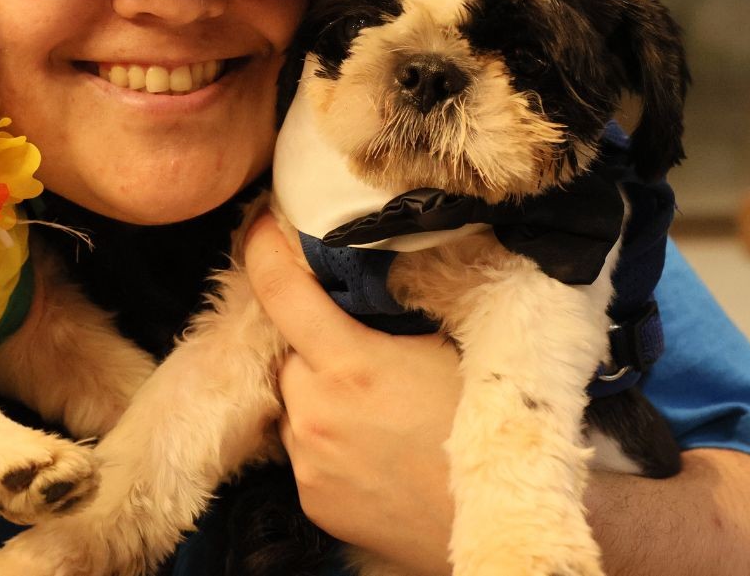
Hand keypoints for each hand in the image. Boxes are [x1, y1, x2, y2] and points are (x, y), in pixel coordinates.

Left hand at [242, 215, 456, 575]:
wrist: (491, 527)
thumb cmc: (482, 430)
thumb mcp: (451, 348)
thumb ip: (400, 309)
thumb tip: (374, 267)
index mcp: (348, 364)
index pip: (280, 289)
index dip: (261, 246)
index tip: (258, 222)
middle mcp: (313, 413)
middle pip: (289, 353)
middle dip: (314, 343)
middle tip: (361, 347)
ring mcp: (307, 462)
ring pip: (295, 403)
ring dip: (320, 394)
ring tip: (377, 409)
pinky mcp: (311, 500)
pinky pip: (305, 450)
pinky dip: (327, 439)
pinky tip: (374, 447)